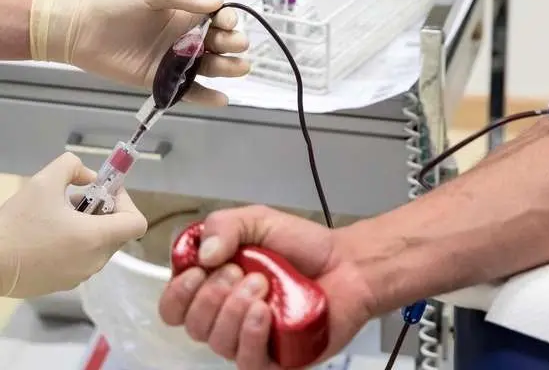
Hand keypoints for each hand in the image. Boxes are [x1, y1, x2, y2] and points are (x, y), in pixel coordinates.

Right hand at [0, 153, 146, 297]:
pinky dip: (77, 245)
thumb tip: (90, 176)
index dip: (127, 203)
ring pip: (101, 246)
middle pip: (118, 232)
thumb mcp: (44, 182)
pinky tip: (49, 235)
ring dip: (90, 227)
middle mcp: (95, 260)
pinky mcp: (65, 284)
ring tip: (59, 216)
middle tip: (77, 199)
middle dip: (104, 211)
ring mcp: (81, 276)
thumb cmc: (17, 223)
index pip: (137, 223)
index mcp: (97, 238)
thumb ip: (73, 167)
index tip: (104, 192)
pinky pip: (84, 259)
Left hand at [30, 0, 248, 105]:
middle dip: (233, 44)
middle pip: (220, 44)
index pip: (218, 18)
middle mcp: (187, 38)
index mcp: (186, 15)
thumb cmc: (116, 6)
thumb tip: (218, 1)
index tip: (228, 23)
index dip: (228, 21)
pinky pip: (191, 91)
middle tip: (234, 46)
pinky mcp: (165, 82)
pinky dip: (207, 97)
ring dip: (229, 68)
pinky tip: (221, 99)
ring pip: (211, 68)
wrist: (82, 32)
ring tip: (239, 68)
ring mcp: (178, 62)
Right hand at [158, 205, 374, 368]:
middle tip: (240, 272)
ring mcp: (250, 336)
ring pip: (216, 342)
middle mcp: (229, 313)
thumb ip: (224, 225)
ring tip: (262, 286)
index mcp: (217, 284)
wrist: (346, 264)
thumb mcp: (258, 220)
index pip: (175, 304)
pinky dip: (250, 335)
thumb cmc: (304, 245)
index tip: (198, 271)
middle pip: (193, 324)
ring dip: (234, 309)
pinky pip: (246, 361)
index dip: (178, 293)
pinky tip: (264, 313)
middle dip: (211, 294)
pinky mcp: (274, 357)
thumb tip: (203, 255)